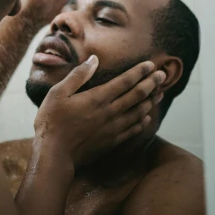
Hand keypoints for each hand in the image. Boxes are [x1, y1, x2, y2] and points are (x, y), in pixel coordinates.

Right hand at [34, 57, 165, 168]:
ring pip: (138, 112)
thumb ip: (78, 76)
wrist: (55, 155)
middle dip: (151, 83)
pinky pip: (133, 130)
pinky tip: (147, 117)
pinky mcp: (111, 142)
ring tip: (160, 93)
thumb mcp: (58, 93)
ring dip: (151, 101)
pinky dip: (142, 122)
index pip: (125, 81)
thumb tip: (94, 59)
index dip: (139, 72)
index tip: (150, 64)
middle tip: (162, 75)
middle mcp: (110, 112)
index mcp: (97, 98)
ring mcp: (113, 128)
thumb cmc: (52, 122)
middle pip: (137, 95)